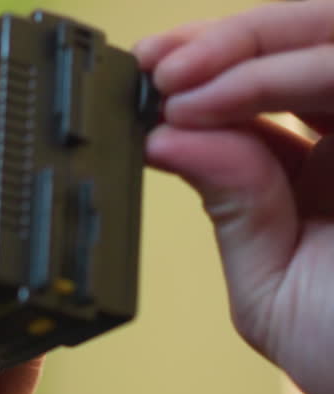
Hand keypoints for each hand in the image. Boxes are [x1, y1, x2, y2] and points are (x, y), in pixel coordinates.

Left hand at [137, 1, 333, 393]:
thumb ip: (230, 209)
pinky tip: (222, 100)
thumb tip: (167, 140)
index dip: (209, 71)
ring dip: (248, 47)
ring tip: (175, 82)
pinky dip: (288, 74)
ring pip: (332, 39)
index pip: (271, 88)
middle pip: (306, 43)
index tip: (145, 77)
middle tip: (155, 65)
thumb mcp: (272, 288)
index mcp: (329, 168)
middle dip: (223, 43)